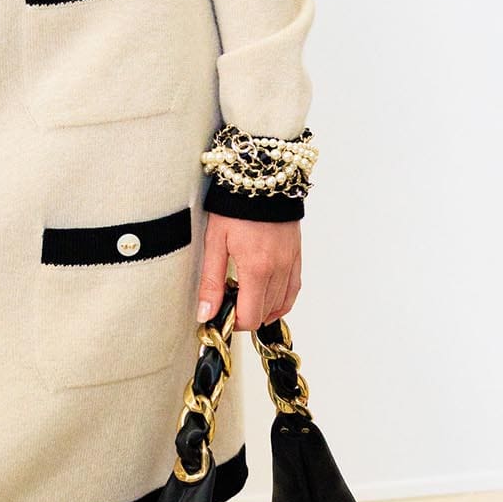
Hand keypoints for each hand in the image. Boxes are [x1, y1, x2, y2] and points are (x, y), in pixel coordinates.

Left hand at [196, 213, 301, 333]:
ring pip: (280, 305)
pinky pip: (293, 290)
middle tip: (226, 303)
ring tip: (242, 295)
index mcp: (257, 267)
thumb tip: (206, 313)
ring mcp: (290, 263)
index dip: (233, 323)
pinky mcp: (296, 257)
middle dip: (244, 315)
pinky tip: (265, 297)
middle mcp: (278, 269)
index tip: (220, 316)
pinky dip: (280, 301)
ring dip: (261, 308)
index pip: (250, 316)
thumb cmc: (235, 206)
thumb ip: (211, 281)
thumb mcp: (214, 241)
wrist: (261, 178)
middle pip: (264, 313)